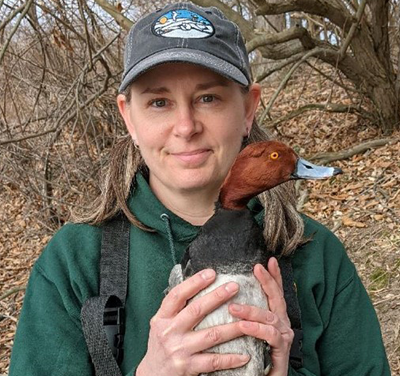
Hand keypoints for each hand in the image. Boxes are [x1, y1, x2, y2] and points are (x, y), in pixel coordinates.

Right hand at [136, 269, 249, 375]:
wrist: (152, 375)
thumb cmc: (160, 345)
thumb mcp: (161, 323)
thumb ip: (175, 308)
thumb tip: (197, 284)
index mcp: (162, 318)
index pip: (177, 295)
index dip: (194, 282)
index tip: (211, 273)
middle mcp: (170, 332)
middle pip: (196, 310)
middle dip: (217, 297)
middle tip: (234, 286)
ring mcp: (179, 350)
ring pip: (211, 335)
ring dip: (232, 327)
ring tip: (247, 319)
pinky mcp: (188, 367)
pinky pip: (214, 361)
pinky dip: (231, 358)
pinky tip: (245, 354)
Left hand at [228, 257, 293, 375]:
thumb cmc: (250, 355)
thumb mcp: (245, 330)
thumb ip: (242, 314)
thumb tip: (224, 295)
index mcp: (272, 318)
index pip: (274, 293)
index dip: (273, 277)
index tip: (269, 261)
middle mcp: (281, 325)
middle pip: (277, 299)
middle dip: (268, 282)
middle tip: (257, 268)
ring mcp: (283, 338)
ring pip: (270, 317)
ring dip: (252, 310)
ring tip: (233, 307)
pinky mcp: (281, 353)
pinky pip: (271, 337)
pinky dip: (257, 329)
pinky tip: (244, 326)